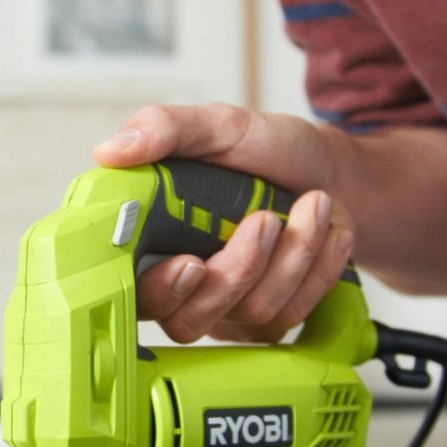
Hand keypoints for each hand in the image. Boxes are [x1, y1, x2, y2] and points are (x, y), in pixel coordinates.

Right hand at [93, 101, 356, 346]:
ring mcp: (227, 307)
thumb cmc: (269, 151)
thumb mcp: (220, 125)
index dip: (154, 289)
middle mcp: (182, 282)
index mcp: (152, 237)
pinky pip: (291, 313)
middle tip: (265, 219)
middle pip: (185, 320)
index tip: (190, 263)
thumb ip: (165, 130)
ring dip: (291, 255)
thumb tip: (111, 150)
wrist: (335, 173)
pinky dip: (317, 267)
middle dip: (235, 271)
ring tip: (313, 203)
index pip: (128, 289)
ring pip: (249, 311)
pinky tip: (327, 232)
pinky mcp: (270, 320)